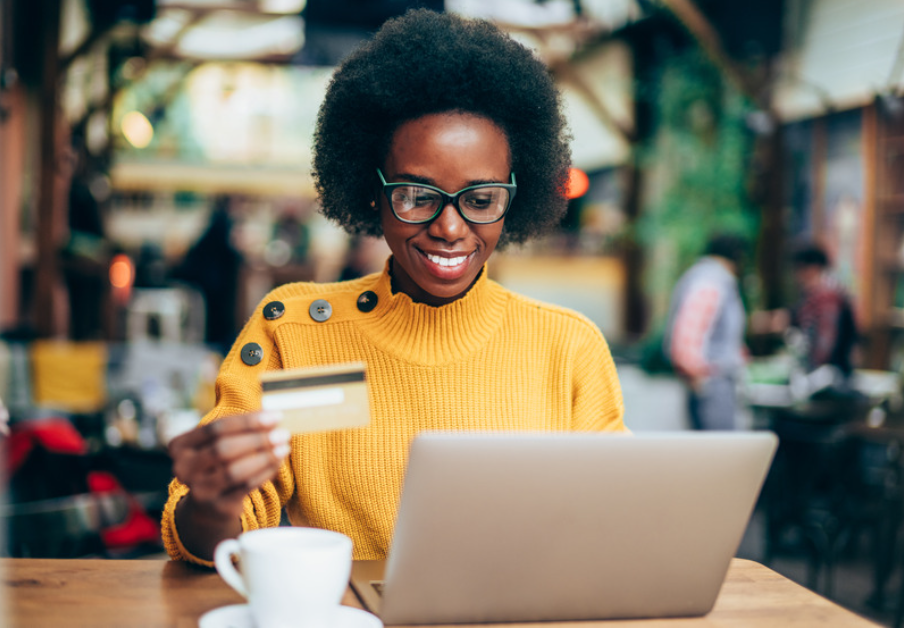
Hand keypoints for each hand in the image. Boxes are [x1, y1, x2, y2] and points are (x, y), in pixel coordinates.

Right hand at [169, 410, 288, 558]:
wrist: (207, 506)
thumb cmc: (217, 464)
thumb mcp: (216, 444)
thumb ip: (238, 429)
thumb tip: (273, 418)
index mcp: (179, 446)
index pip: (216, 428)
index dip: (248, 421)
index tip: (276, 416)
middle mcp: (183, 469)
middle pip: (223, 449)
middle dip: (257, 439)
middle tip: (283, 433)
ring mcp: (198, 491)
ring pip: (235, 471)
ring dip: (264, 457)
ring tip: (284, 447)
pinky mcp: (217, 507)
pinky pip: (246, 487)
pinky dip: (265, 472)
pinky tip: (278, 463)